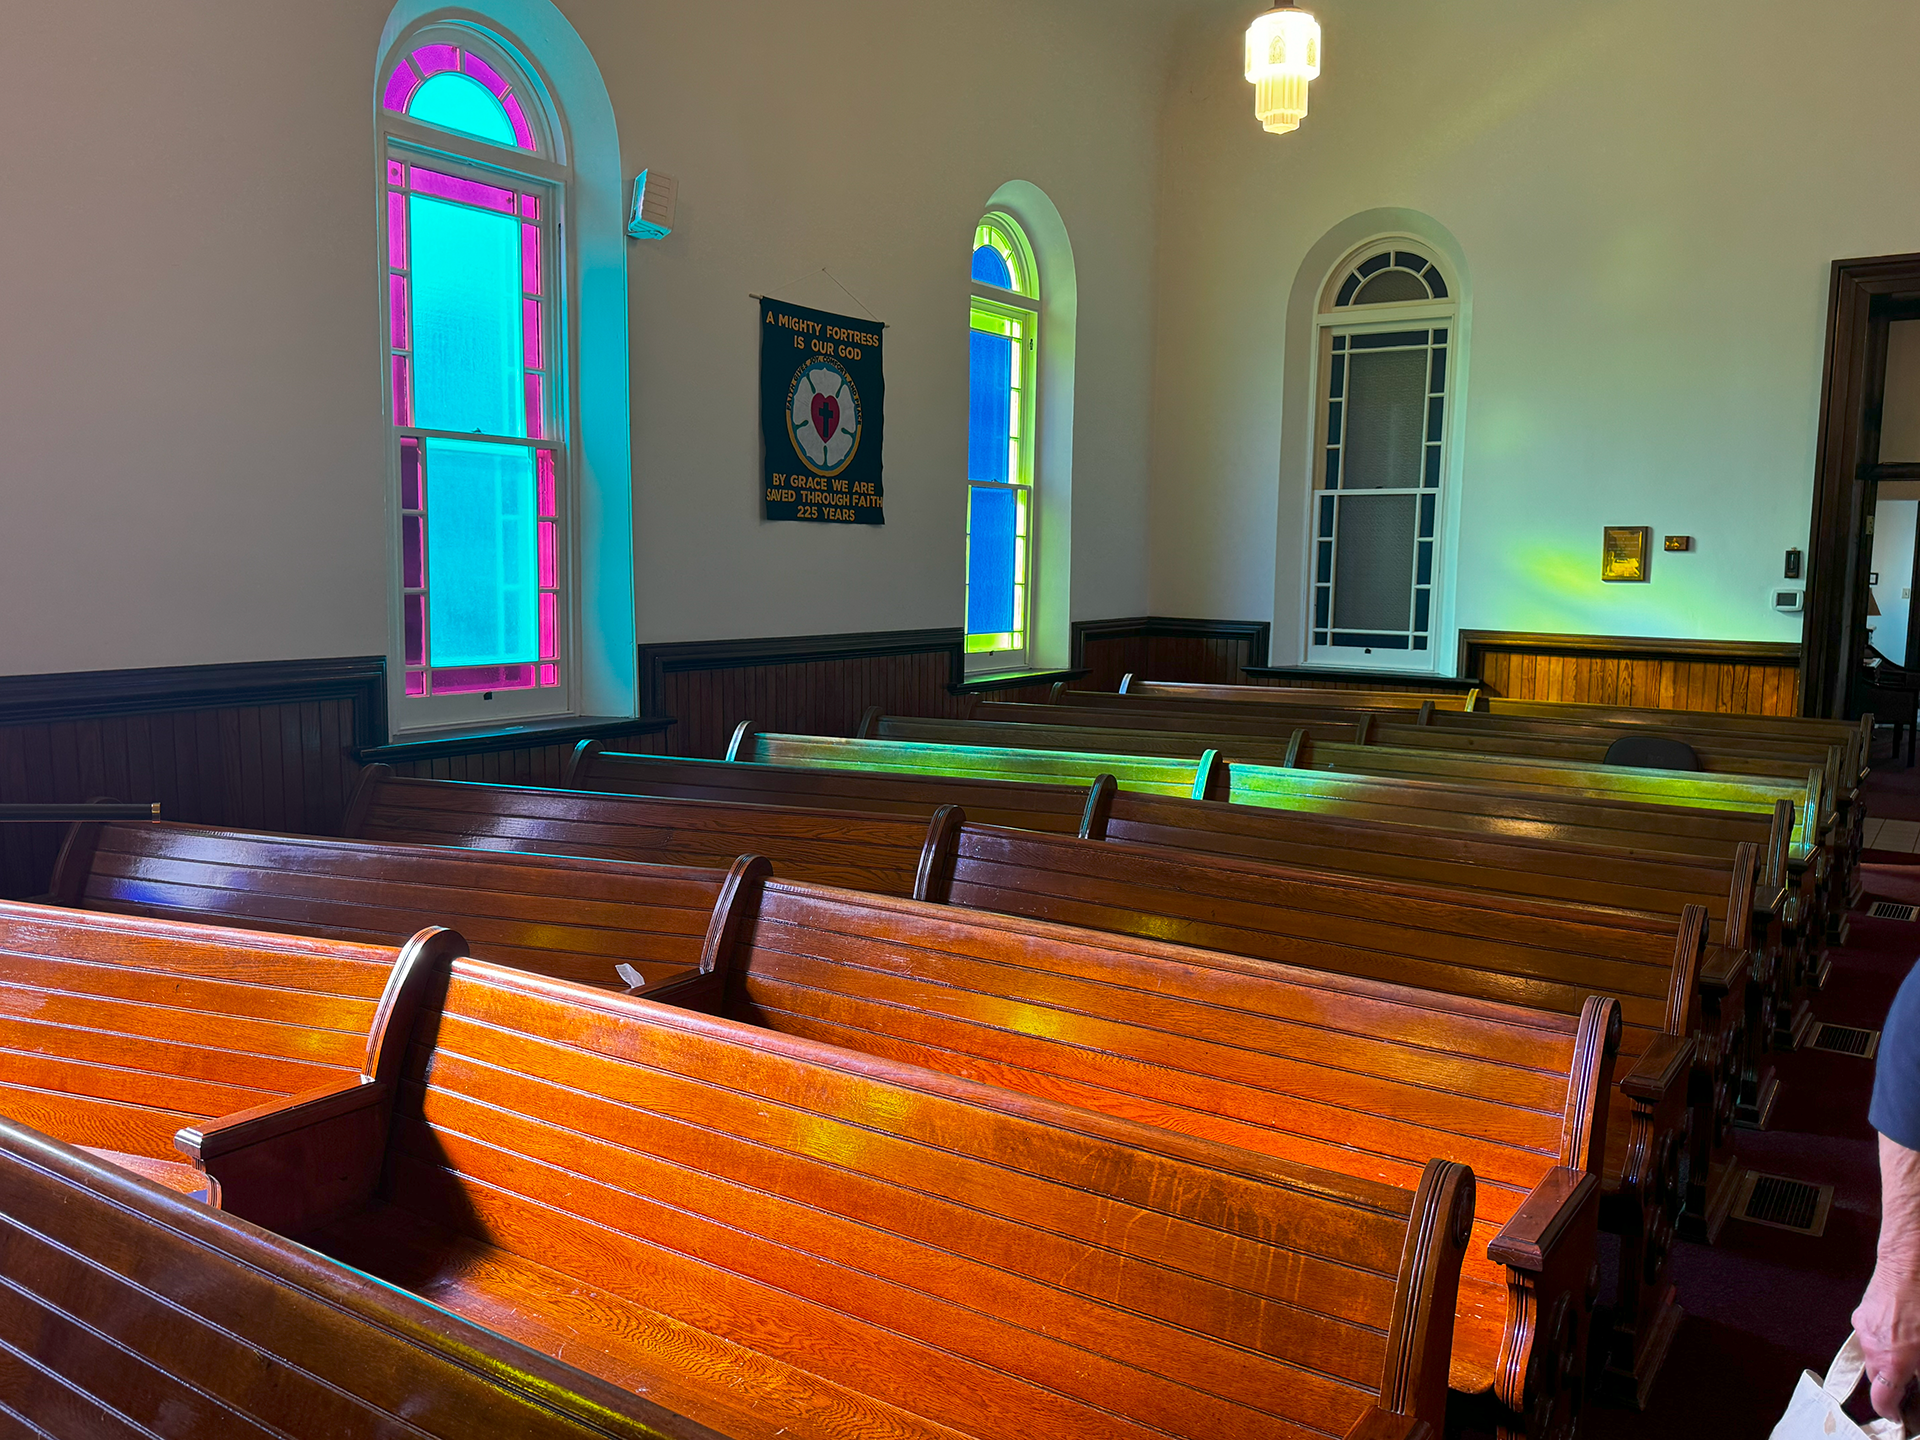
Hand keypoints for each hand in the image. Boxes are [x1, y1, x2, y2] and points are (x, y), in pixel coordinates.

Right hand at [1854, 1265, 1919, 1421]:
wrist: (1908, 1264)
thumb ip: (1919, 1368)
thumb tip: (1915, 1378)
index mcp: (1893, 1360)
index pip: (1882, 1401)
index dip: (1891, 1413)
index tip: (1899, 1416)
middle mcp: (1874, 1347)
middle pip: (1876, 1380)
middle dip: (1892, 1386)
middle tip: (1911, 1384)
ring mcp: (1865, 1330)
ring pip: (1873, 1358)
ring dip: (1887, 1362)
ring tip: (1908, 1352)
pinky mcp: (1862, 1315)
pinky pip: (1870, 1338)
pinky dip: (1883, 1342)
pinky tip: (1900, 1332)